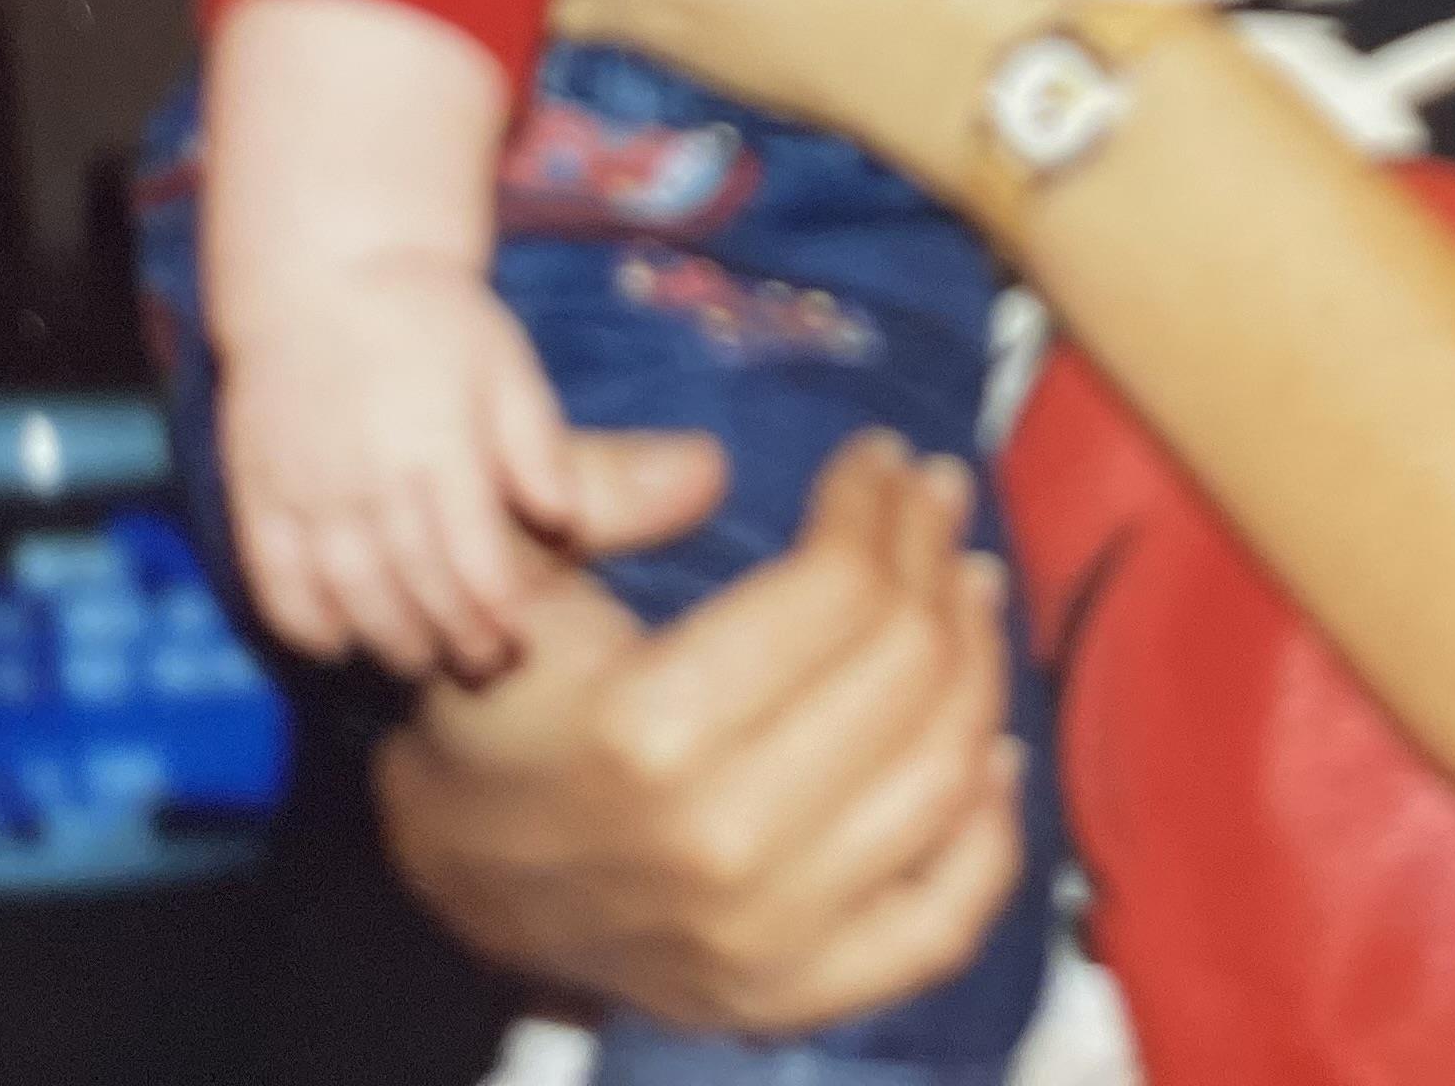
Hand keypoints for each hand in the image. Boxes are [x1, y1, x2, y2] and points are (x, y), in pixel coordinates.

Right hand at [222, 256, 576, 680]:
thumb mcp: (505, 364)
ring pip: (347, 597)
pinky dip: (306, 623)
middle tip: (481, 667)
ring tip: (421, 659)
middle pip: (415, 590)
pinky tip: (337, 640)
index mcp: (438, 445)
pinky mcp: (256, 491)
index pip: (473, 562)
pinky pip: (275, 580)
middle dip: (453, 641)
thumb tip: (565, 523)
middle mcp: (368, 476)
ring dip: (387, 642)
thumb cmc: (433, 318)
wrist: (325, 270)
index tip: (518, 642)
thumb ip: (536, 445)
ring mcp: (306, 488)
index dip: (498, 616)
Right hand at [376, 429, 1025, 1033]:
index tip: (883, 458)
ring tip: (971, 588)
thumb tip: (707, 467)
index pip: (836, 591)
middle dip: (936, 557)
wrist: (460, 884)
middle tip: (937, 502)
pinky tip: (994, 752)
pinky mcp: (793, 996)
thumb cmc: (500, 712)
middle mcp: (722, 842)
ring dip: (981, 663)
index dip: (879, 504)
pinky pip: (944, 918)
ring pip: (944, 773)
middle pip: (906, 668)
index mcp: (648, 730)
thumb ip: (592, 494)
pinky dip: (990, 833)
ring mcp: (767, 936)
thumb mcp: (509, 579)